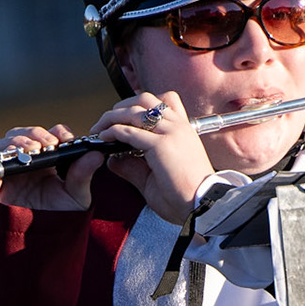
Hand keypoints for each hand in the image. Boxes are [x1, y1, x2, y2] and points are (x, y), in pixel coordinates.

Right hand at [0, 125, 104, 210]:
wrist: (42, 247)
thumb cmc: (58, 219)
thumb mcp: (75, 196)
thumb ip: (83, 175)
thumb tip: (96, 154)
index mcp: (43, 163)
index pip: (46, 136)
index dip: (55, 132)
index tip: (67, 138)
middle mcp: (22, 165)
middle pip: (20, 134)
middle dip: (35, 133)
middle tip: (51, 143)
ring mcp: (6, 174)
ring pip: (1, 145)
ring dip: (17, 141)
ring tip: (35, 149)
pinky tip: (16, 161)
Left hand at [93, 92, 216, 225]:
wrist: (205, 206)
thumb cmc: (187, 197)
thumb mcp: (157, 177)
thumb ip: (134, 167)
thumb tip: (112, 160)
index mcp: (184, 130)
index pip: (164, 101)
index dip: (140, 104)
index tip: (124, 116)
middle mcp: (178, 126)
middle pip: (145, 99)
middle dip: (121, 106)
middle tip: (106, 121)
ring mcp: (171, 133)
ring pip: (134, 111)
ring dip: (112, 117)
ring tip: (99, 129)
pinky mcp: (161, 146)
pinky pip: (130, 131)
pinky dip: (113, 132)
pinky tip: (104, 138)